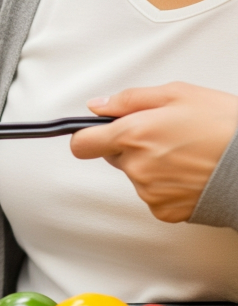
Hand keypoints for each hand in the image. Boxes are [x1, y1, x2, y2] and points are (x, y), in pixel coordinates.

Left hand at [71, 82, 237, 222]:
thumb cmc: (226, 127)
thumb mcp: (178, 94)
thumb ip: (130, 100)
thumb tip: (99, 105)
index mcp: (133, 134)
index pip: (83, 144)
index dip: (88, 136)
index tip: (97, 133)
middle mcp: (137, 166)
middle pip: (113, 157)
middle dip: (130, 146)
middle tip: (164, 135)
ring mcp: (150, 192)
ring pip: (136, 175)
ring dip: (151, 166)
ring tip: (186, 154)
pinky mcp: (166, 211)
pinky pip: (154, 196)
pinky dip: (166, 186)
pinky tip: (191, 173)